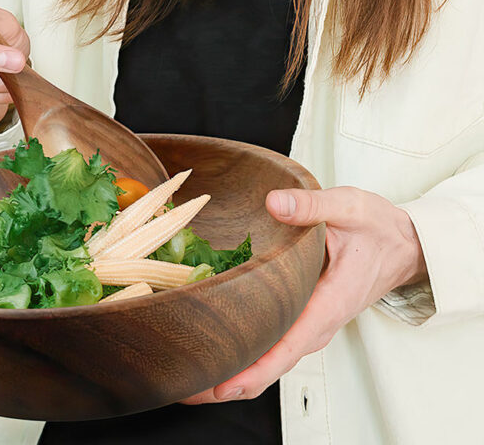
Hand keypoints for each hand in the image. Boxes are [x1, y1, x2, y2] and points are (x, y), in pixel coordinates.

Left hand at [181, 186, 426, 404]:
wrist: (405, 246)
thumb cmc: (379, 230)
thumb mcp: (350, 207)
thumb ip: (312, 205)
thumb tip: (275, 203)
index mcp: (330, 303)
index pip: (289, 346)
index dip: (255, 370)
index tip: (223, 386)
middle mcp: (320, 324)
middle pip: (273, 364)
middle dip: (231, 380)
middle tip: (187, 389)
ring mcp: (312, 325)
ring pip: (272, 359)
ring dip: (235, 372)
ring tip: (192, 382)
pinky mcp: (304, 320)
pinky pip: (274, 345)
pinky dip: (246, 356)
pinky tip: (217, 356)